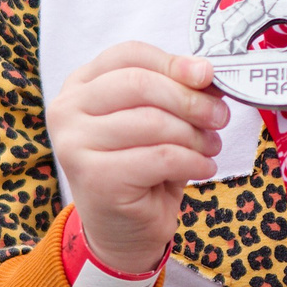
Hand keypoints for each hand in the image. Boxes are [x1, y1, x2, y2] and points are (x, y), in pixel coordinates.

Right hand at [44, 43, 229, 286]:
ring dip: (195, 135)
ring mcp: (75, 145)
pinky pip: (161, 157)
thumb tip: (205, 72)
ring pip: (153, 122)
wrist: (124, 231)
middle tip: (219, 117)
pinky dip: (193, 161)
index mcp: (80, 86)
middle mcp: (67, 110)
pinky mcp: (95, 178)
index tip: (206, 75)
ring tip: (209, 147)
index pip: (128, 55)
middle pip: (140, 84)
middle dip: (189, 99)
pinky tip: (202, 168)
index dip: (172, 62)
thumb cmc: (142, 167)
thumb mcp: (157, 119)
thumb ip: (173, 91)